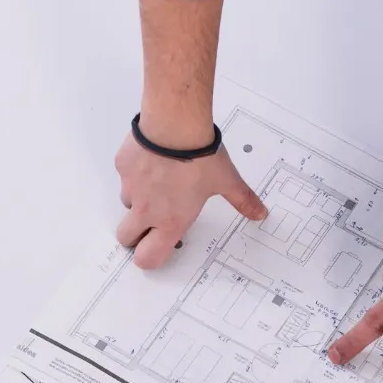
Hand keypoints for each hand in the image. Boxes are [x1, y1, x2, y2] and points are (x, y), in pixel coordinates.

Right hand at [114, 128, 266, 268]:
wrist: (175, 125)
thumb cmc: (199, 156)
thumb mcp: (227, 182)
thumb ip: (243, 201)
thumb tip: (259, 212)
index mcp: (171, 221)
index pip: (148, 257)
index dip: (149, 258)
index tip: (156, 250)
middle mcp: (147, 210)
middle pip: (126, 238)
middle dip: (137, 236)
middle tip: (152, 224)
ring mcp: (131, 189)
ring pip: (127, 205)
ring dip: (139, 202)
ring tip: (160, 186)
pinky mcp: (122, 168)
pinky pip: (126, 178)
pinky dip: (136, 174)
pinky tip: (153, 162)